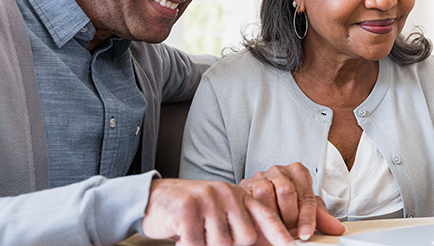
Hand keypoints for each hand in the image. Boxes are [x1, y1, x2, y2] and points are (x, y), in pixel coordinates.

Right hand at [142, 178, 294, 245]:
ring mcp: (207, 199)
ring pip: (221, 244)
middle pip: (244, 237)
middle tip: (208, 236)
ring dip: (206, 245)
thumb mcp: (219, 211)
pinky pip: (198, 244)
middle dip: (228, 245)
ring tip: (194, 233)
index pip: (265, 215)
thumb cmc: (191, 210)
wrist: (154, 199)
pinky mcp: (188, 209)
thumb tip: (261, 242)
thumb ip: (240, 223)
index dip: (279, 233)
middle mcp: (226, 193)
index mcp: (237, 194)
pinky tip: (182, 236)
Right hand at [239, 163, 344, 239]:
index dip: (306, 218)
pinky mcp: (244, 185)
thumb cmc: (290, 203)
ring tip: (276, 228)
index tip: (305, 234)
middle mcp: (279, 170)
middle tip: (290, 230)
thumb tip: (337, 229)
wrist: (266, 198)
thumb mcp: (307, 209)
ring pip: (265, 194)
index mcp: (298, 172)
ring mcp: (260, 176)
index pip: (305, 195)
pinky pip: (249, 199)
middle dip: (289, 216)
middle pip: (286, 191)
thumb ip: (321, 218)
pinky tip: (261, 225)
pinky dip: (256, 215)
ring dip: (271, 216)